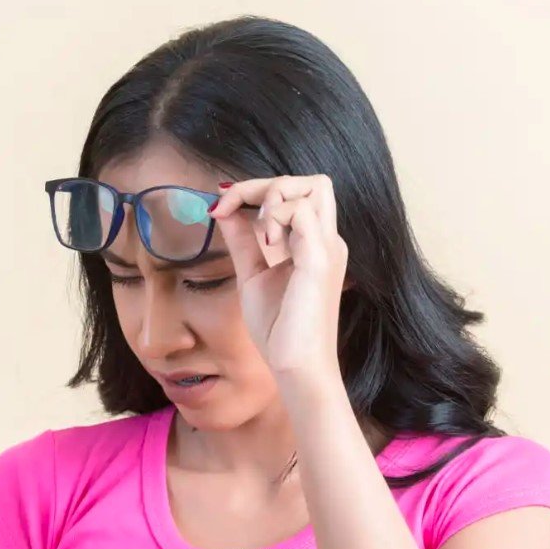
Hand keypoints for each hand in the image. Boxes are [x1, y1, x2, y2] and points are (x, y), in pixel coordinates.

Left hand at [210, 174, 348, 386]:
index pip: (296, 194)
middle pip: (312, 181)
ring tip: (256, 229)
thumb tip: (225, 211)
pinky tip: (264, 240)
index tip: (222, 206)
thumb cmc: (280, 331)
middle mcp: (327, 240)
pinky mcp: (319, 260)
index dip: (256, 190)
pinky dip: (276, 216)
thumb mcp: (253, 275)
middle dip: (267, 184)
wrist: (296, 367)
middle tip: (234, 205)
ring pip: (312, 186)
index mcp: (314, 244)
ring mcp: (327, 248)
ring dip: (273, 195)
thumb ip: (243, 241)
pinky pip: (302, 212)